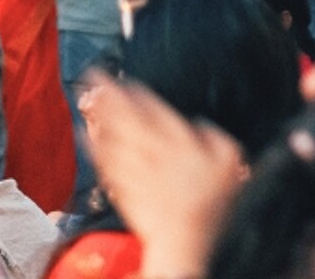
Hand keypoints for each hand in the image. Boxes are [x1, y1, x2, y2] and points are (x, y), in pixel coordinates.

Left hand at [81, 71, 247, 276]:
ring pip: (110, 134)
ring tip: (86, 96)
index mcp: (179, 141)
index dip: (137, 93)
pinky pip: (102, 160)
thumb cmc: (211, 205)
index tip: (125, 79)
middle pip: (125, 115)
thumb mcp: (231, 162)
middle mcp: (152, 150)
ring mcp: (133, 169)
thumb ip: (215, 137)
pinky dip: (91, 144)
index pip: (154, 109)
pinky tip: (83, 132)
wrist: (183, 241)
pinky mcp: (121, 187)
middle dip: (108, 93)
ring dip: (96, 113)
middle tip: (93, 73)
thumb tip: (199, 125)